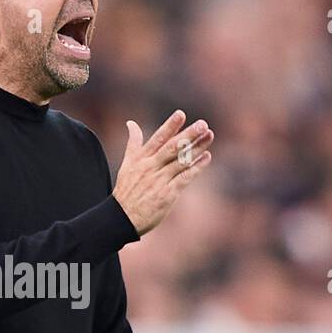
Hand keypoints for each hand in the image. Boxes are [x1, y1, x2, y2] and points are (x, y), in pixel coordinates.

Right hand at [111, 110, 214, 235]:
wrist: (122, 218)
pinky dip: (196, 167)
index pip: (157, 139)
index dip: (169, 126)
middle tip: (202, 124)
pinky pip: (185, 178)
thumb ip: (133, 143)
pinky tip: (207, 157)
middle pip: (171, 148)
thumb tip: (131, 123)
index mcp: (141, 159)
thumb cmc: (126, 191)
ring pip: (181, 161)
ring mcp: (159, 181)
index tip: (181, 114)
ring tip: (209, 135)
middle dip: (188, 135)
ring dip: (197, 148)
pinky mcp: (167, 194)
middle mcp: (150, 167)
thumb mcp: (127, 164)